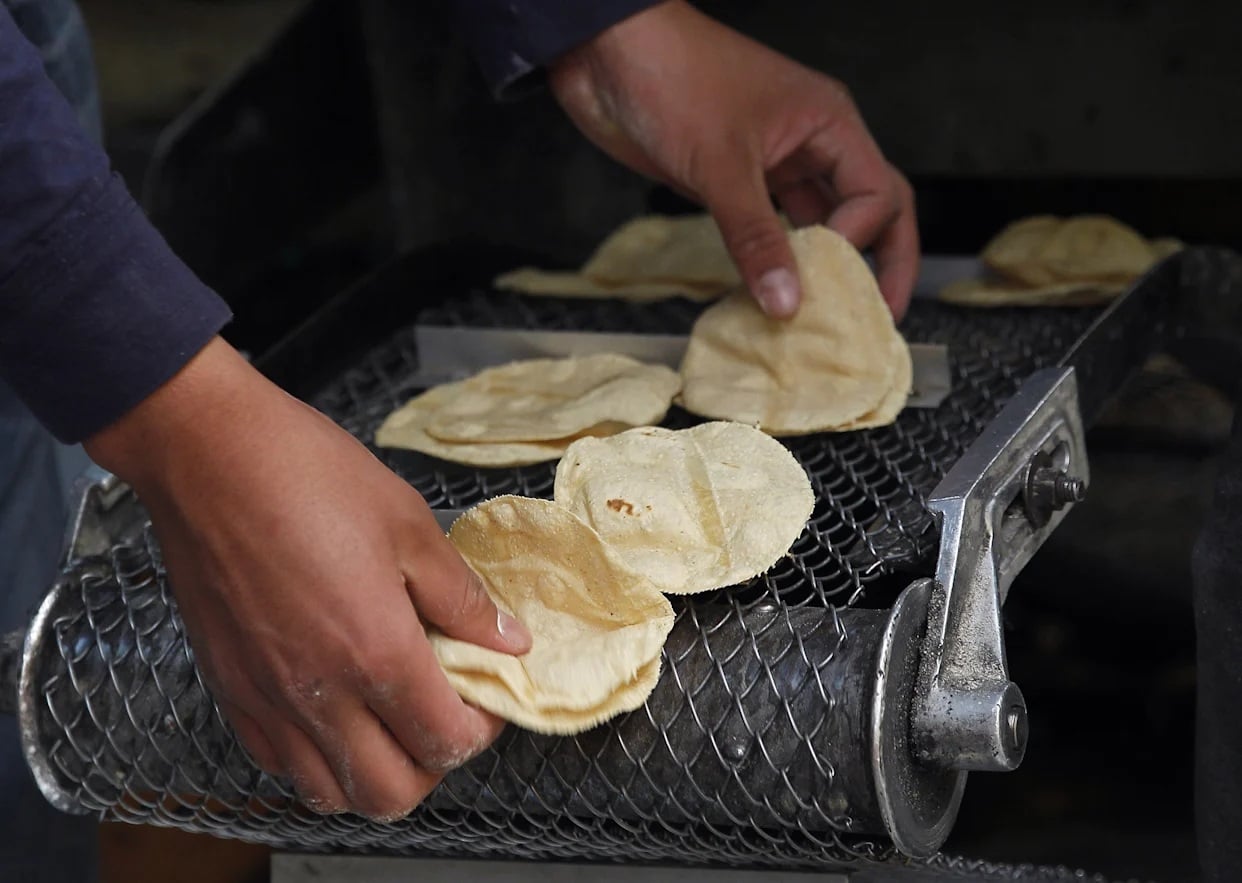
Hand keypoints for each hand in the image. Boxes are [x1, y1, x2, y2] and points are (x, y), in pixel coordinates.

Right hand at [85, 338, 530, 818]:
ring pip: (331, 792)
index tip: (487, 693)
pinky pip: (279, 762)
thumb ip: (462, 597)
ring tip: (392, 720)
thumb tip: (509, 640)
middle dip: (434, 765)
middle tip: (445, 715)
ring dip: (376, 773)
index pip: (446, 740)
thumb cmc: (309, 476)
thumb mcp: (409, 525)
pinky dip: (317, 757)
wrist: (207, 454)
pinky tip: (335, 710)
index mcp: (376, 652)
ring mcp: (267, 699)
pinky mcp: (229, 690)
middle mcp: (319, 694)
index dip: (482, 726)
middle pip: (391, 791)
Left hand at [549, 0, 917, 319]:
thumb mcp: (721, 163)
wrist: (606, 55)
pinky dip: (778, 261)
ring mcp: (775, 163)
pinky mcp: (737, 181)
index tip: (825, 277)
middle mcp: (812, 144)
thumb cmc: (672, 77)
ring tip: (824, 319)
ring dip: (823, 267)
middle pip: (869, 210)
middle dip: (879, 263)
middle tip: (879, 318)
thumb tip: (787, 301)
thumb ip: (755, 237)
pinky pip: (773, 229)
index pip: (878, 196)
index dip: (860, 241)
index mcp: (829, 123)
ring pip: (820, 223)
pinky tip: (774, 294)